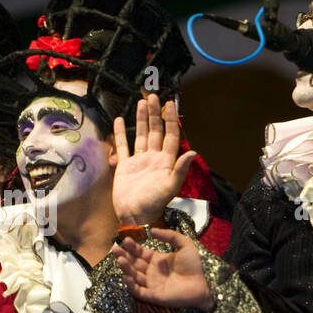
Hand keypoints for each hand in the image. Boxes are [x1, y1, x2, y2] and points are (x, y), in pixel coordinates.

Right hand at [112, 94, 197, 225]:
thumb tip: (193, 152)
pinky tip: (119, 121)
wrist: (134, 216)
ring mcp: (139, 161)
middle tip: (153, 97)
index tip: (169, 105)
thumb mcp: (170, 187)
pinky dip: (120, 134)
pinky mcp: (125, 166)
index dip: (170, 120)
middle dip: (155, 114)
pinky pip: (123, 146)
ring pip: (140, 135)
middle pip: (155, 131)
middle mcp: (154, 158)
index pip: (170, 136)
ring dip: (141, 120)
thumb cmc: (153, 203)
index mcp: (166, 161)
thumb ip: (180, 169)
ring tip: (141, 103)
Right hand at [113, 228, 211, 309]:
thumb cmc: (195, 265)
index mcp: (157, 260)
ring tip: (120, 259)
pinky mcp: (153, 296)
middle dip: (124, 256)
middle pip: (133, 264)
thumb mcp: (184, 244)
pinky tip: (126, 275)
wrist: (205, 283)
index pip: (140, 253)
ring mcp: (152, 284)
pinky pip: (138, 291)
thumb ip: (169, 235)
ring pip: (133, 276)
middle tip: (115, 248)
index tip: (125, 239)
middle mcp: (152, 272)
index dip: (132, 247)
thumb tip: (152, 230)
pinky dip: (131, 285)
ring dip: (125, 268)